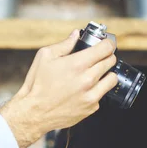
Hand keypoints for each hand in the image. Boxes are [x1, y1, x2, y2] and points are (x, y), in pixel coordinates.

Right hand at [0, 30, 117, 147]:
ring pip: (112, 79)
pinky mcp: (91, 107)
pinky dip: (97, 91)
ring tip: (96, 74)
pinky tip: (85, 90)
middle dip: (106, 57)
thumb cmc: (37, 85)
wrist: (34, 113)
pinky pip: (102, 95)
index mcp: (77, 64)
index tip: (105, 44)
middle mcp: (87, 79)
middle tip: (98, 58)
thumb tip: (75, 35)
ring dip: (107, 74)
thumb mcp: (45, 57)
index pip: (106, 48)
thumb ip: (64, 44)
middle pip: (111, 61)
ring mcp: (91, 95)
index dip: (107, 43)